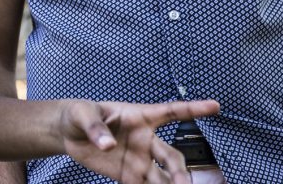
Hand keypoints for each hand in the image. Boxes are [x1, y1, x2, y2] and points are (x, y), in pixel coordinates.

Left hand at [60, 99, 219, 183]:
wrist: (68, 133)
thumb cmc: (80, 114)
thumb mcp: (83, 114)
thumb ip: (95, 127)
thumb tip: (107, 145)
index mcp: (139, 116)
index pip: (170, 112)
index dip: (193, 108)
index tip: (215, 106)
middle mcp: (146, 140)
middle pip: (171, 156)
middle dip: (179, 171)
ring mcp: (140, 160)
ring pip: (165, 177)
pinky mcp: (129, 176)